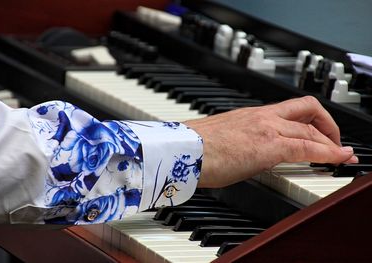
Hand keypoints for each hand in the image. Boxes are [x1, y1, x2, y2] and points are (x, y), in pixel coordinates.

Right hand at [184, 96, 357, 187]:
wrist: (182, 150)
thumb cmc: (195, 147)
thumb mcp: (222, 137)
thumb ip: (238, 140)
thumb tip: (243, 152)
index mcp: (250, 115)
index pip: (290, 110)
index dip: (311, 119)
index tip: (318, 130)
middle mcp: (261, 117)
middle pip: (308, 113)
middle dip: (327, 127)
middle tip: (333, 142)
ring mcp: (266, 128)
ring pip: (311, 128)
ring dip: (331, 141)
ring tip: (340, 154)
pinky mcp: (268, 145)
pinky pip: (308, 147)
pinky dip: (329, 153)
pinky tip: (338, 159)